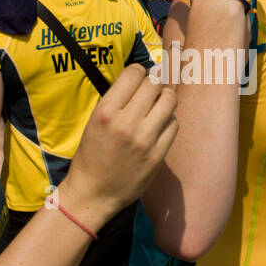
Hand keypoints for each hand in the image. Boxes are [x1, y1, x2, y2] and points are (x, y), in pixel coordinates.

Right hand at [62, 65, 177, 223]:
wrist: (93, 193)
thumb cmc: (92, 155)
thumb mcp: (95, 121)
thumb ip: (118, 100)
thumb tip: (146, 75)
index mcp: (106, 112)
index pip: (134, 73)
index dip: (139, 71)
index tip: (140, 77)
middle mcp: (126, 123)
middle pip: (154, 84)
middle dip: (154, 83)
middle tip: (151, 90)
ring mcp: (144, 140)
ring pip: (169, 100)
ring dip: (165, 98)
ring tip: (158, 105)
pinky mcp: (157, 155)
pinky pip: (174, 124)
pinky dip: (169, 120)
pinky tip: (159, 125)